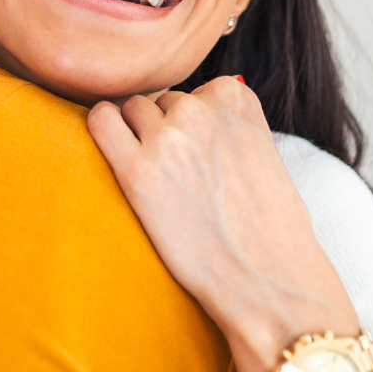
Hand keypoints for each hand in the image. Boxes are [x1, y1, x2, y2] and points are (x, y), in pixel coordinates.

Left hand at [87, 77, 358, 371]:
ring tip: (157, 176)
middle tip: (177, 172)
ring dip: (136, 134)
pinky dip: (102, 130)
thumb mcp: (267, 152)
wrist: (269, 281)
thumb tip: (203, 104)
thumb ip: (234, 121)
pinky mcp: (138, 171)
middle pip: (160, 100)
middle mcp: (200, 108)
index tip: (200, 152)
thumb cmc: (272, 230)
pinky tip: (115, 157)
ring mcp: (167, 137)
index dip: (193, 123)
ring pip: (131, 109)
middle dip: (163, 128)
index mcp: (235, 98)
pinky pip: (100, 121)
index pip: (195, 90)